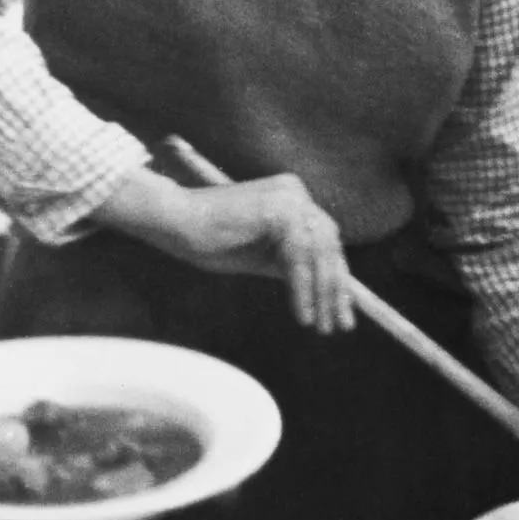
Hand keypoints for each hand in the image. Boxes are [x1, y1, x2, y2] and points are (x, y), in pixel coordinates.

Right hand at [95, 169, 355, 335]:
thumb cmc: (212, 240)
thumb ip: (291, 265)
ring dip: (323, 294)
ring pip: (318, 254)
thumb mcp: (262, 255)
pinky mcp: (279, 211)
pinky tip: (302, 316)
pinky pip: (299, 258)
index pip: (326, 240)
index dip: (337, 277)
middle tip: (341, 326)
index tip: (342, 312)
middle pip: (329, 245)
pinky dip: (303, 289)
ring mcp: (290, 198)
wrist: (175, 221)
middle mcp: (297, 192)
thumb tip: (324, 292)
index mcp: (294, 197)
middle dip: (337, 288)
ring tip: (322, 327)